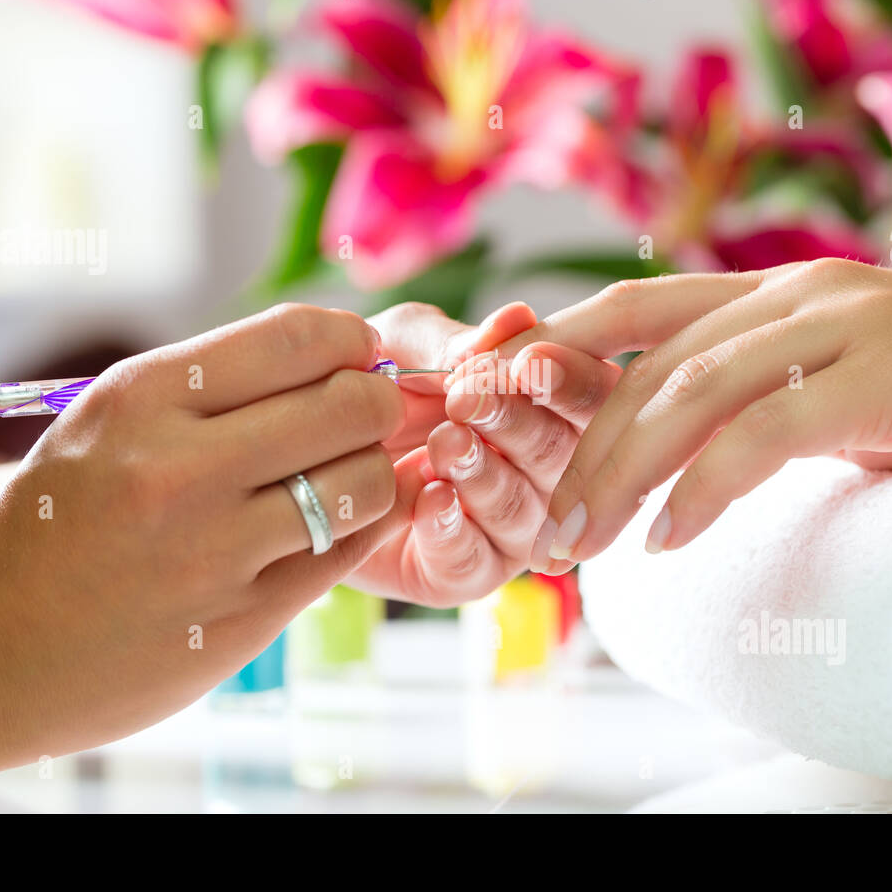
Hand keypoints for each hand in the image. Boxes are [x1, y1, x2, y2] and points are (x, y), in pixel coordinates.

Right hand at [0, 304, 406, 801]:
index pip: (301, 337)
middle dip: (377, 402)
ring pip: (365, 483)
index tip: (355, 356)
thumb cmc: (59, 518)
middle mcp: (179, 470)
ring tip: (344, 477)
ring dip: (372, 473)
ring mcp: (213, 552)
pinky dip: (355, 531)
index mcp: (143, 399)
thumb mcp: (110, 420)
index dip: (352, 342)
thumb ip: (216, 384)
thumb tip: (342, 352)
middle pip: (350, 406)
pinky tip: (329, 527)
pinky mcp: (241, 621)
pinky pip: (345, 554)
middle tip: (366, 415)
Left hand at [355, 302, 619, 604]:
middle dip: (515, 423)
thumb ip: (453, 340)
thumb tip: (516, 318)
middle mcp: (544, 470)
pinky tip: (427, 498)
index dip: (567, 381)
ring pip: (523, 509)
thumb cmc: (370, 385)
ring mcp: (511, 527)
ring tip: (441, 445)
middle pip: (561, 453)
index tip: (527, 364)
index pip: (588, 394)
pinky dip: (452, 528)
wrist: (303, 453)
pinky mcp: (467, 573)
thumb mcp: (401, 345)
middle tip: (465, 399)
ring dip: (483, 474)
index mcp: (548, 405)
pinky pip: (476, 560)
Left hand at [531, 260, 891, 570]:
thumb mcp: (843, 392)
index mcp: (782, 291)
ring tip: (582, 541)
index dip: (560, 343)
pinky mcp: (888, 371)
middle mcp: (801, 291)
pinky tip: (670, 540)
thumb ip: (766, 401)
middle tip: (545, 522)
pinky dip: (705, 490)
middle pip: (654, 362)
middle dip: (584, 443)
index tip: (499, 397)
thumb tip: (682, 455)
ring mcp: (846, 322)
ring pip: (693, 393)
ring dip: (623, 473)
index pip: (641, 307)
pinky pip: (765, 434)